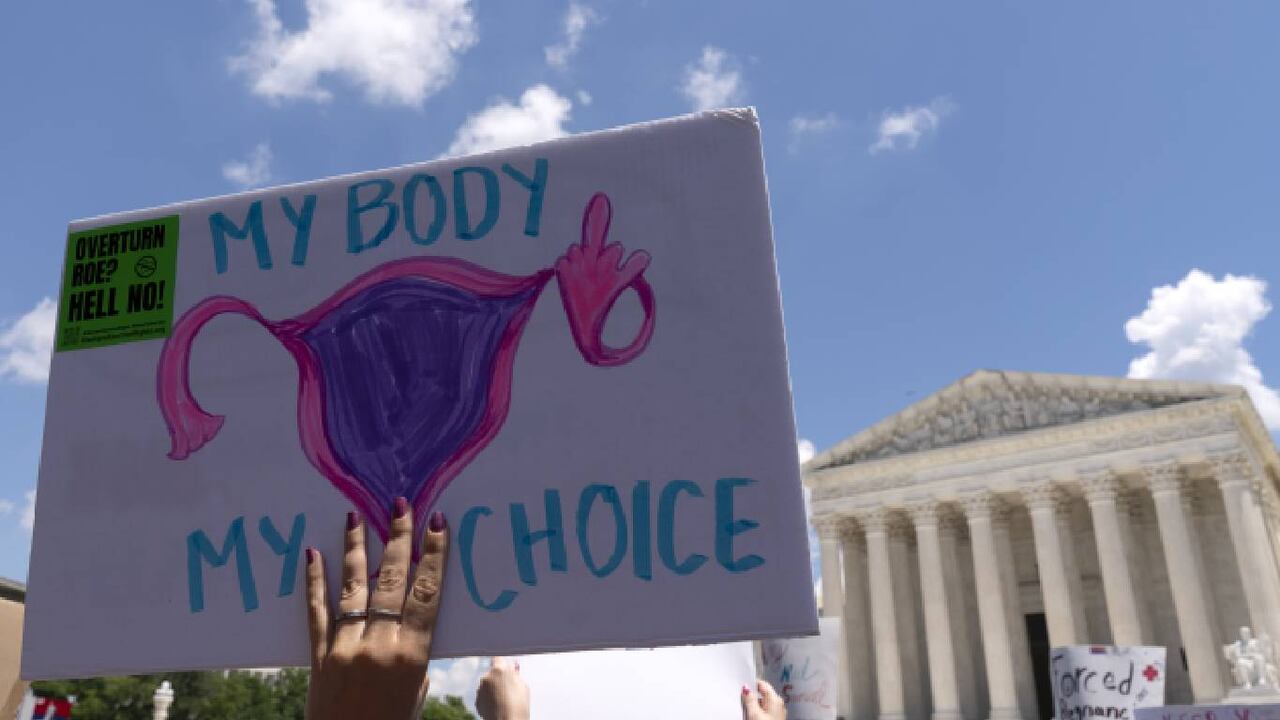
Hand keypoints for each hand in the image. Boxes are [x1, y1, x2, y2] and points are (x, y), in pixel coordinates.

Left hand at [304, 499, 449, 719]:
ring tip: (356, 515)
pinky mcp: (319, 657)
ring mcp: (346, 648)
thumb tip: (408, 622)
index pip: (426, 593)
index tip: (436, 522)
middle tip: (400, 505)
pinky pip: (317, 612)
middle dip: (398, 539)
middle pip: (392, 582)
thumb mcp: (417, 691)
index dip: (433, 555)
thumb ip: (414, 655)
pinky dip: (315, 582)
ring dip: (356, 550)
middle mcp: (379, 645)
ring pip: (354, 589)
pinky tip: (314, 554)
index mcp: (412, 654)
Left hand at [475, 656, 530, 719]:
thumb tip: (513, 667)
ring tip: (504, 699)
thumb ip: (515, 674)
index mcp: (499, 670)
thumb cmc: (519, 705)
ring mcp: (480, 689)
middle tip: (508, 686)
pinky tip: (498, 706)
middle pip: (492, 672)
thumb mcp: (522, 686)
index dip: (501, 662)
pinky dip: (489, 699)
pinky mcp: (477, 701)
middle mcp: (486, 677)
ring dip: (493, 688)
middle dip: (498, 677)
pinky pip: (483, 695)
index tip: (504, 666)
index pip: (497, 658)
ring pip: (487, 684)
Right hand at [741, 679, 784, 719]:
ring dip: (754, 705)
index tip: (742, 686)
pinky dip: (758, 711)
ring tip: (747, 710)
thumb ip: (750, 699)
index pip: (762, 683)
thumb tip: (746, 688)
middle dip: (752, 696)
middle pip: (762, 693)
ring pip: (763, 703)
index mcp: (775, 698)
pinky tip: (753, 716)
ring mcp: (778, 712)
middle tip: (743, 700)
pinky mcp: (775, 718)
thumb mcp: (755, 713)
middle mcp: (779, 703)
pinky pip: (765, 710)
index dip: (751, 683)